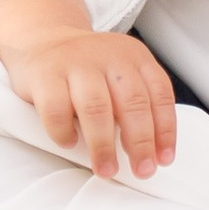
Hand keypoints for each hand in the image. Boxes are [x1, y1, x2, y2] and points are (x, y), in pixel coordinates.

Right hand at [3, 30, 177, 180]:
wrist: (43, 39)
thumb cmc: (87, 67)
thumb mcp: (120, 73)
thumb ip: (136, 103)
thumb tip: (151, 151)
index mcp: (134, 56)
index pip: (159, 94)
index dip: (165, 130)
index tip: (162, 158)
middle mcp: (108, 56)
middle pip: (132, 103)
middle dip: (140, 143)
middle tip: (141, 170)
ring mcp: (75, 63)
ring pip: (96, 108)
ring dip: (103, 145)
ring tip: (106, 168)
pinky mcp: (44, 74)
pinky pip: (56, 110)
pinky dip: (64, 132)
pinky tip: (69, 142)